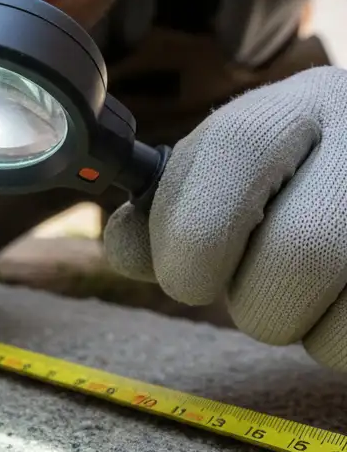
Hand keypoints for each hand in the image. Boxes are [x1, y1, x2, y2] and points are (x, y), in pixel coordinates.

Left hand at [103, 66, 346, 370]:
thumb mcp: (229, 177)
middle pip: (300, 252)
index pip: (233, 149)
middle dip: (254, 301)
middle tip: (257, 293)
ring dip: (303, 329)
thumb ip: (165, 216)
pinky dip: (339, 345)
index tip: (187, 272)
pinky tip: (340, 307)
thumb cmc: (292, 188)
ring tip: (308, 298)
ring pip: (343, 317)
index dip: (192, 233)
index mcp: (297, 106)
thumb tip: (126, 246)